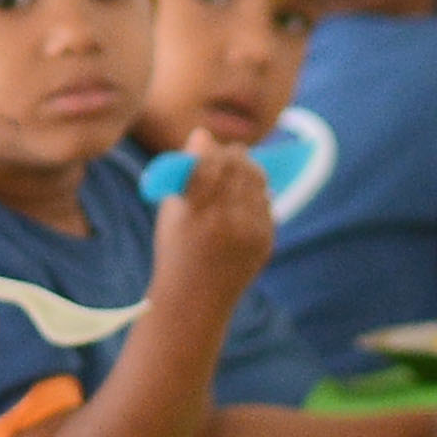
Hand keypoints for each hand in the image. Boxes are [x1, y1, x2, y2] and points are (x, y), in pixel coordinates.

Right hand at [149, 142, 274, 307]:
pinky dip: (255, 197)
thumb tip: (204, 135)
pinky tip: (243, 204)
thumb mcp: (171, 212)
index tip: (205, 143)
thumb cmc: (176, 251)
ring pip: (257, 181)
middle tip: (228, 153)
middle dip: (233, 155)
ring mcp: (249, 232)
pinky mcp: (265, 241)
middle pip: (239, 166)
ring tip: (237, 175)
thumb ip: (187, 173)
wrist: (195, 301)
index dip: (209, 148)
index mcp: (194, 212)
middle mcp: (224, 220)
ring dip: (248, 172)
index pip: (210, 161)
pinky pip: (266, 203)